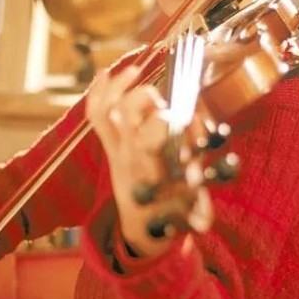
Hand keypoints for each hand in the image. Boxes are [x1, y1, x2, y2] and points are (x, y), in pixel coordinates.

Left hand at [86, 66, 212, 256]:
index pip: (153, 132)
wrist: (143, 228)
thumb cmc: (172, 211)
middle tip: (162, 99)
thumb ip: (197, 183)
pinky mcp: (109, 148)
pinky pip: (96, 116)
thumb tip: (202, 169)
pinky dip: (97, 92)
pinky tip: (105, 73)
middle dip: (145, 97)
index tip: (186, 116)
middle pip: (127, 113)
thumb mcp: (192, 201)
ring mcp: (116, 150)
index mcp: (152, 166)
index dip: (169, 117)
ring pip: (107, 110)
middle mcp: (129, 154)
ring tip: (135, 70)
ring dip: (118, 85)